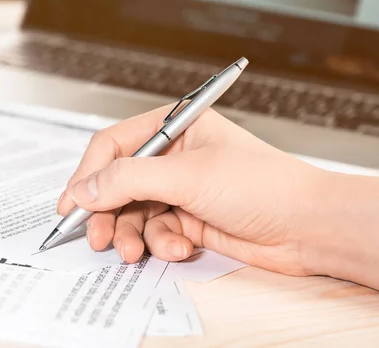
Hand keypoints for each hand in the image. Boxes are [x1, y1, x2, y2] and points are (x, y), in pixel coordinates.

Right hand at [57, 105, 326, 275]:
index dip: (88, 173)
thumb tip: (83, 189)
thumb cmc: (263, 185)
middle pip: (118, 182)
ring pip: (135, 212)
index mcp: (176, 127)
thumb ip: (128, 179)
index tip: (70, 203)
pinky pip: (157, 231)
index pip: (115, 145)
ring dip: (132, 234)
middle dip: (107, 212)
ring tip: (134, 251)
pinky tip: (182, 247)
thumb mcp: (188, 176)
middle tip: (97, 236)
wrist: (307, 226)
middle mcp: (175, 156)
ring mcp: (182, 189)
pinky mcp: (190, 218)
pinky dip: (162, 243)